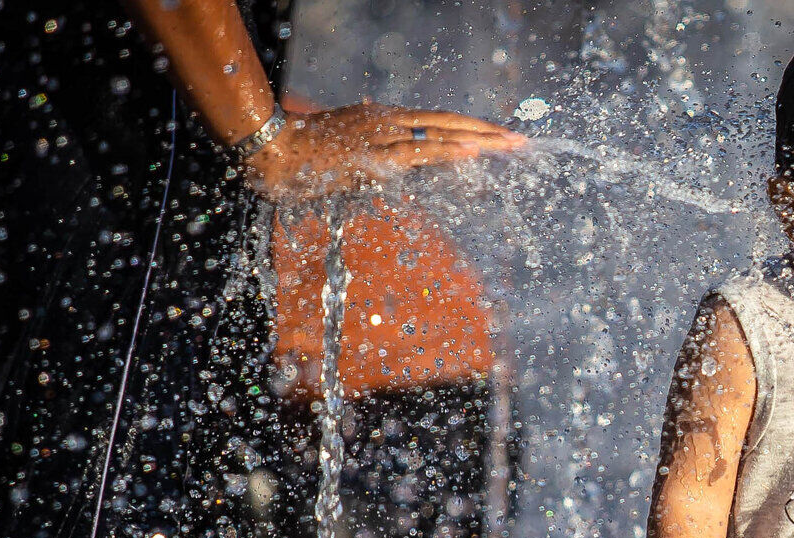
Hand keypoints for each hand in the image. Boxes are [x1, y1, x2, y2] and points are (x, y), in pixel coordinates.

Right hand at [243, 103, 524, 200]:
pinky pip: (417, 153)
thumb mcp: (347, 149)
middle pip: (448, 124)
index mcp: (385, 119)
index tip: (499, 135)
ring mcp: (382, 135)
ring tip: (507, 145)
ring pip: (439, 135)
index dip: (470, 128)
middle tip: (519, 140)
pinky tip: (469, 152)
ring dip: (476, 141)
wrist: (274, 151)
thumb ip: (374, 154)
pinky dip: (446, 151)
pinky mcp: (374, 154)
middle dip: (485, 133)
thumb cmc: (306, 153)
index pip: (439, 122)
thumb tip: (395, 162)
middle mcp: (388, 122)